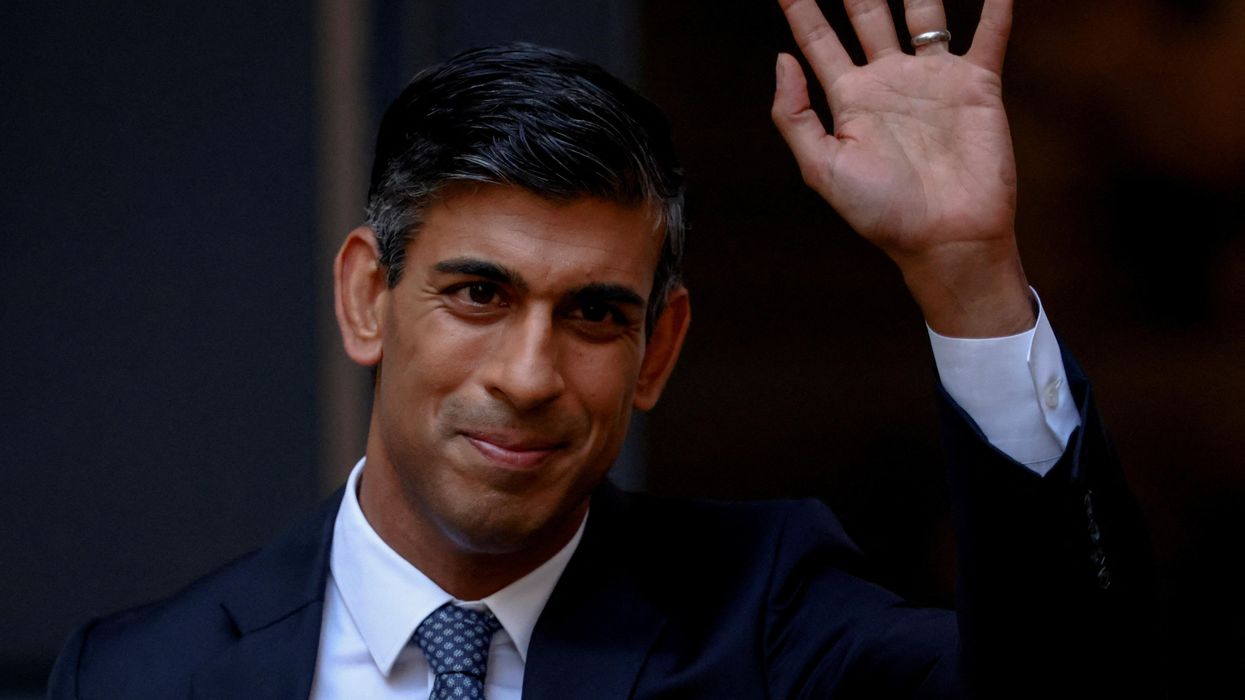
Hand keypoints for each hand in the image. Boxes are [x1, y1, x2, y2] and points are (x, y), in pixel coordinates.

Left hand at [773, 0, 1033, 336]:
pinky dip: (996, 5)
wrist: (946, 238)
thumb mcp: (822, 169)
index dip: (801, 8)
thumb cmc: (881, 213)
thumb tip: (781, 58)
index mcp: (849, 100)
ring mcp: (933, 79)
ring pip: (924, 12)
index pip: (818, 40)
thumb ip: (794, 116)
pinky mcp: (977, 85)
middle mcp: (889, 81)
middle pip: (867, 13)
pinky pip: (989, 34)